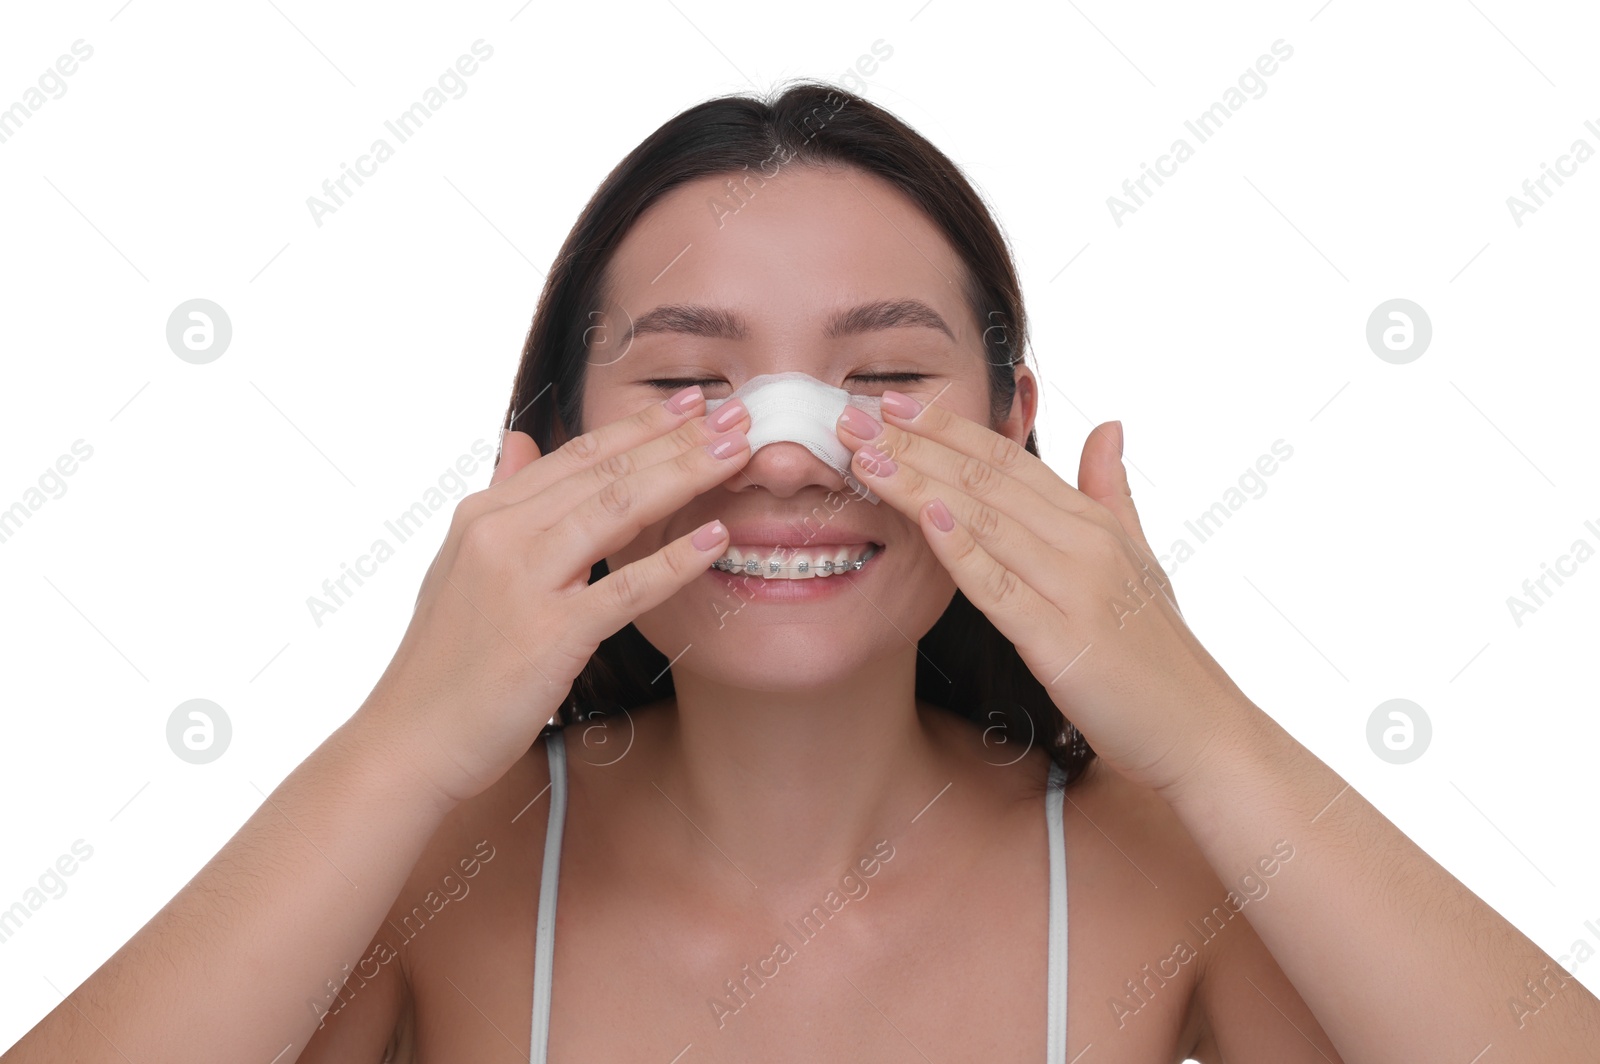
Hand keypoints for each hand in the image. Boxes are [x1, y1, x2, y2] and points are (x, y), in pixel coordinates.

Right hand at [358, 386, 747, 805]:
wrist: (408, 741)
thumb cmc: (443, 664)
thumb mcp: (459, 565)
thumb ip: (499, 498)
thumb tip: (518, 441)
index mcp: (485, 516)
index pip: (576, 454)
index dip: (639, 424)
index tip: (690, 401)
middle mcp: (501, 536)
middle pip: (605, 472)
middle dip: (676, 438)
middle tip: (734, 415)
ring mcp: (524, 583)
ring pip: (617, 510)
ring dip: (683, 475)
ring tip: (736, 453)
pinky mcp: (549, 636)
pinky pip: (626, 588)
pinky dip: (675, 559)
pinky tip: (716, 537)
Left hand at [837, 391, 1251, 795]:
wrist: (1201, 730)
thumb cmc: (1161, 652)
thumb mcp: (1139, 558)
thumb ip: (1113, 492)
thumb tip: (1108, 426)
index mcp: (1093, 522)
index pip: (1008, 459)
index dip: (948, 428)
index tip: (894, 403)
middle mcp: (1084, 542)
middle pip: (986, 479)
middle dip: (915, 444)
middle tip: (852, 414)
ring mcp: (1075, 588)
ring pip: (985, 520)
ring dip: (920, 483)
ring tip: (865, 456)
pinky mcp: (1063, 639)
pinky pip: (1002, 587)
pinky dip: (963, 549)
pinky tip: (925, 518)